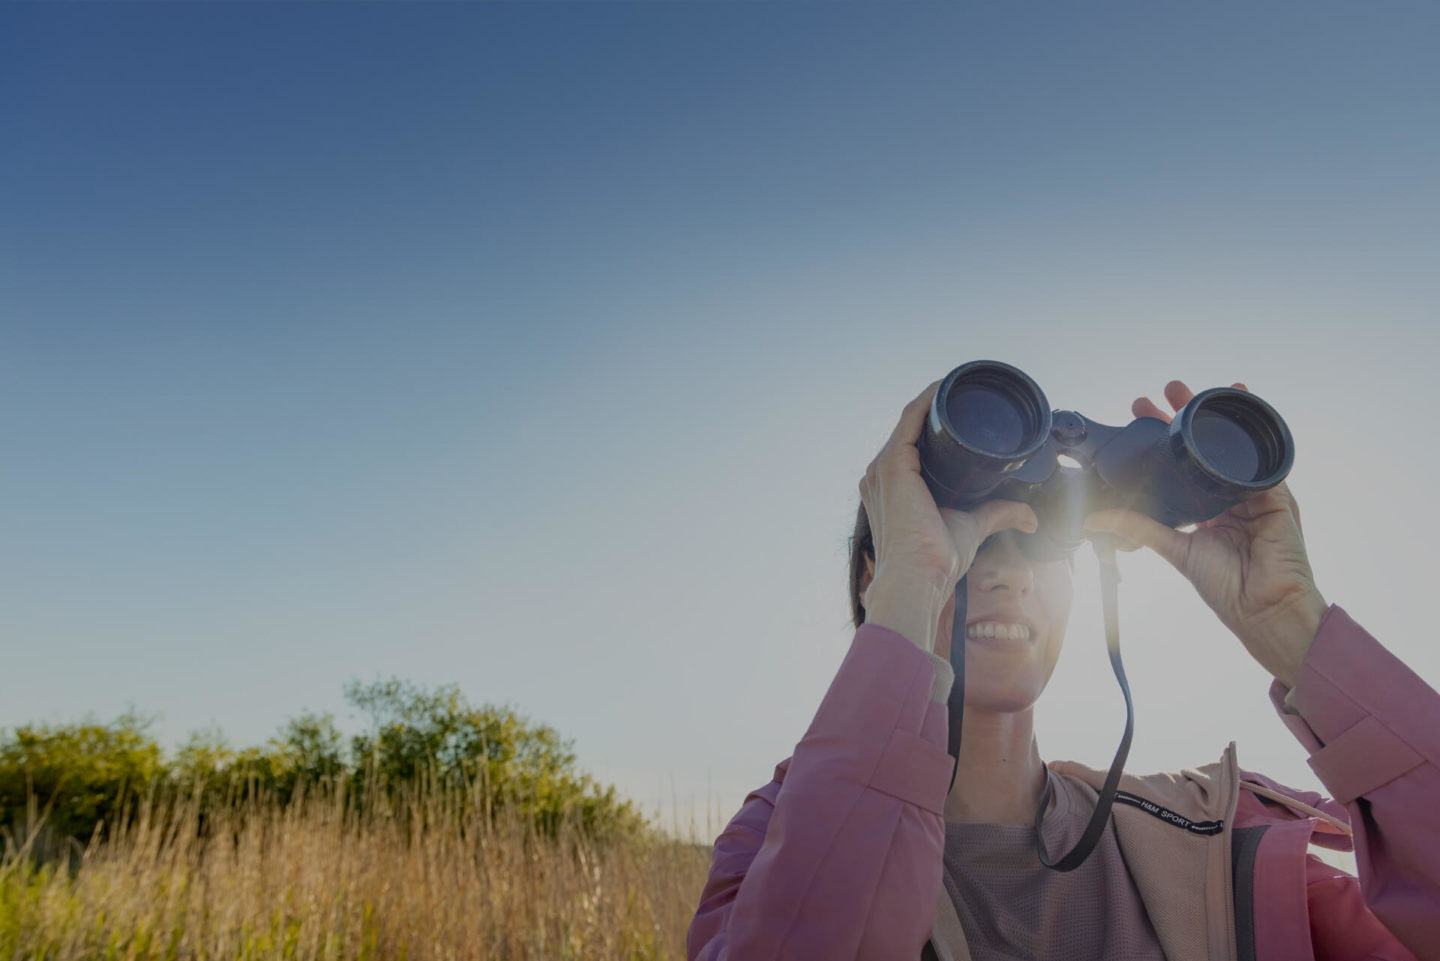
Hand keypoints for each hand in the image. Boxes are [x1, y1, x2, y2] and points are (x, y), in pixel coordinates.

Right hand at [859, 379, 1037, 609]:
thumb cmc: (935, 561)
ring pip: (910, 419)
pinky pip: (910, 420)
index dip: (934, 424)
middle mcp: (880, 475)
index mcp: (892, 488)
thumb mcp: (971, 529)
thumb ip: (997, 515)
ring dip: (933, 398)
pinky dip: (928, 401)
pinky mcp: (892, 465)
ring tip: (959, 384)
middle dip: (937, 408)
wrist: (919, 578)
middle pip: (910, 428)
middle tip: (967, 393)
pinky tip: (945, 387)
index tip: (962, 410)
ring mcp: (882, 469)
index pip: (911, 444)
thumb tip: (1029, 517)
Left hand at [1081, 380, 1328, 687]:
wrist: (1264, 608)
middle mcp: (1229, 499)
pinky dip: (1253, 431)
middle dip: (1186, 417)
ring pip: (1231, 446)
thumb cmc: (1227, 588)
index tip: (1142, 416)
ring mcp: (1253, 494)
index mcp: (1206, 511)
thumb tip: (1094, 519)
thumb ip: (1138, 527)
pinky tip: (1241, 402)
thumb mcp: (1174, 549)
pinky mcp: (1276, 494)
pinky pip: (1264, 456)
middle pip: (1205, 449)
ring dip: (1216, 415)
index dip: (1164, 441)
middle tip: (1164, 392)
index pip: (1181, 466)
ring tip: (1197, 389)